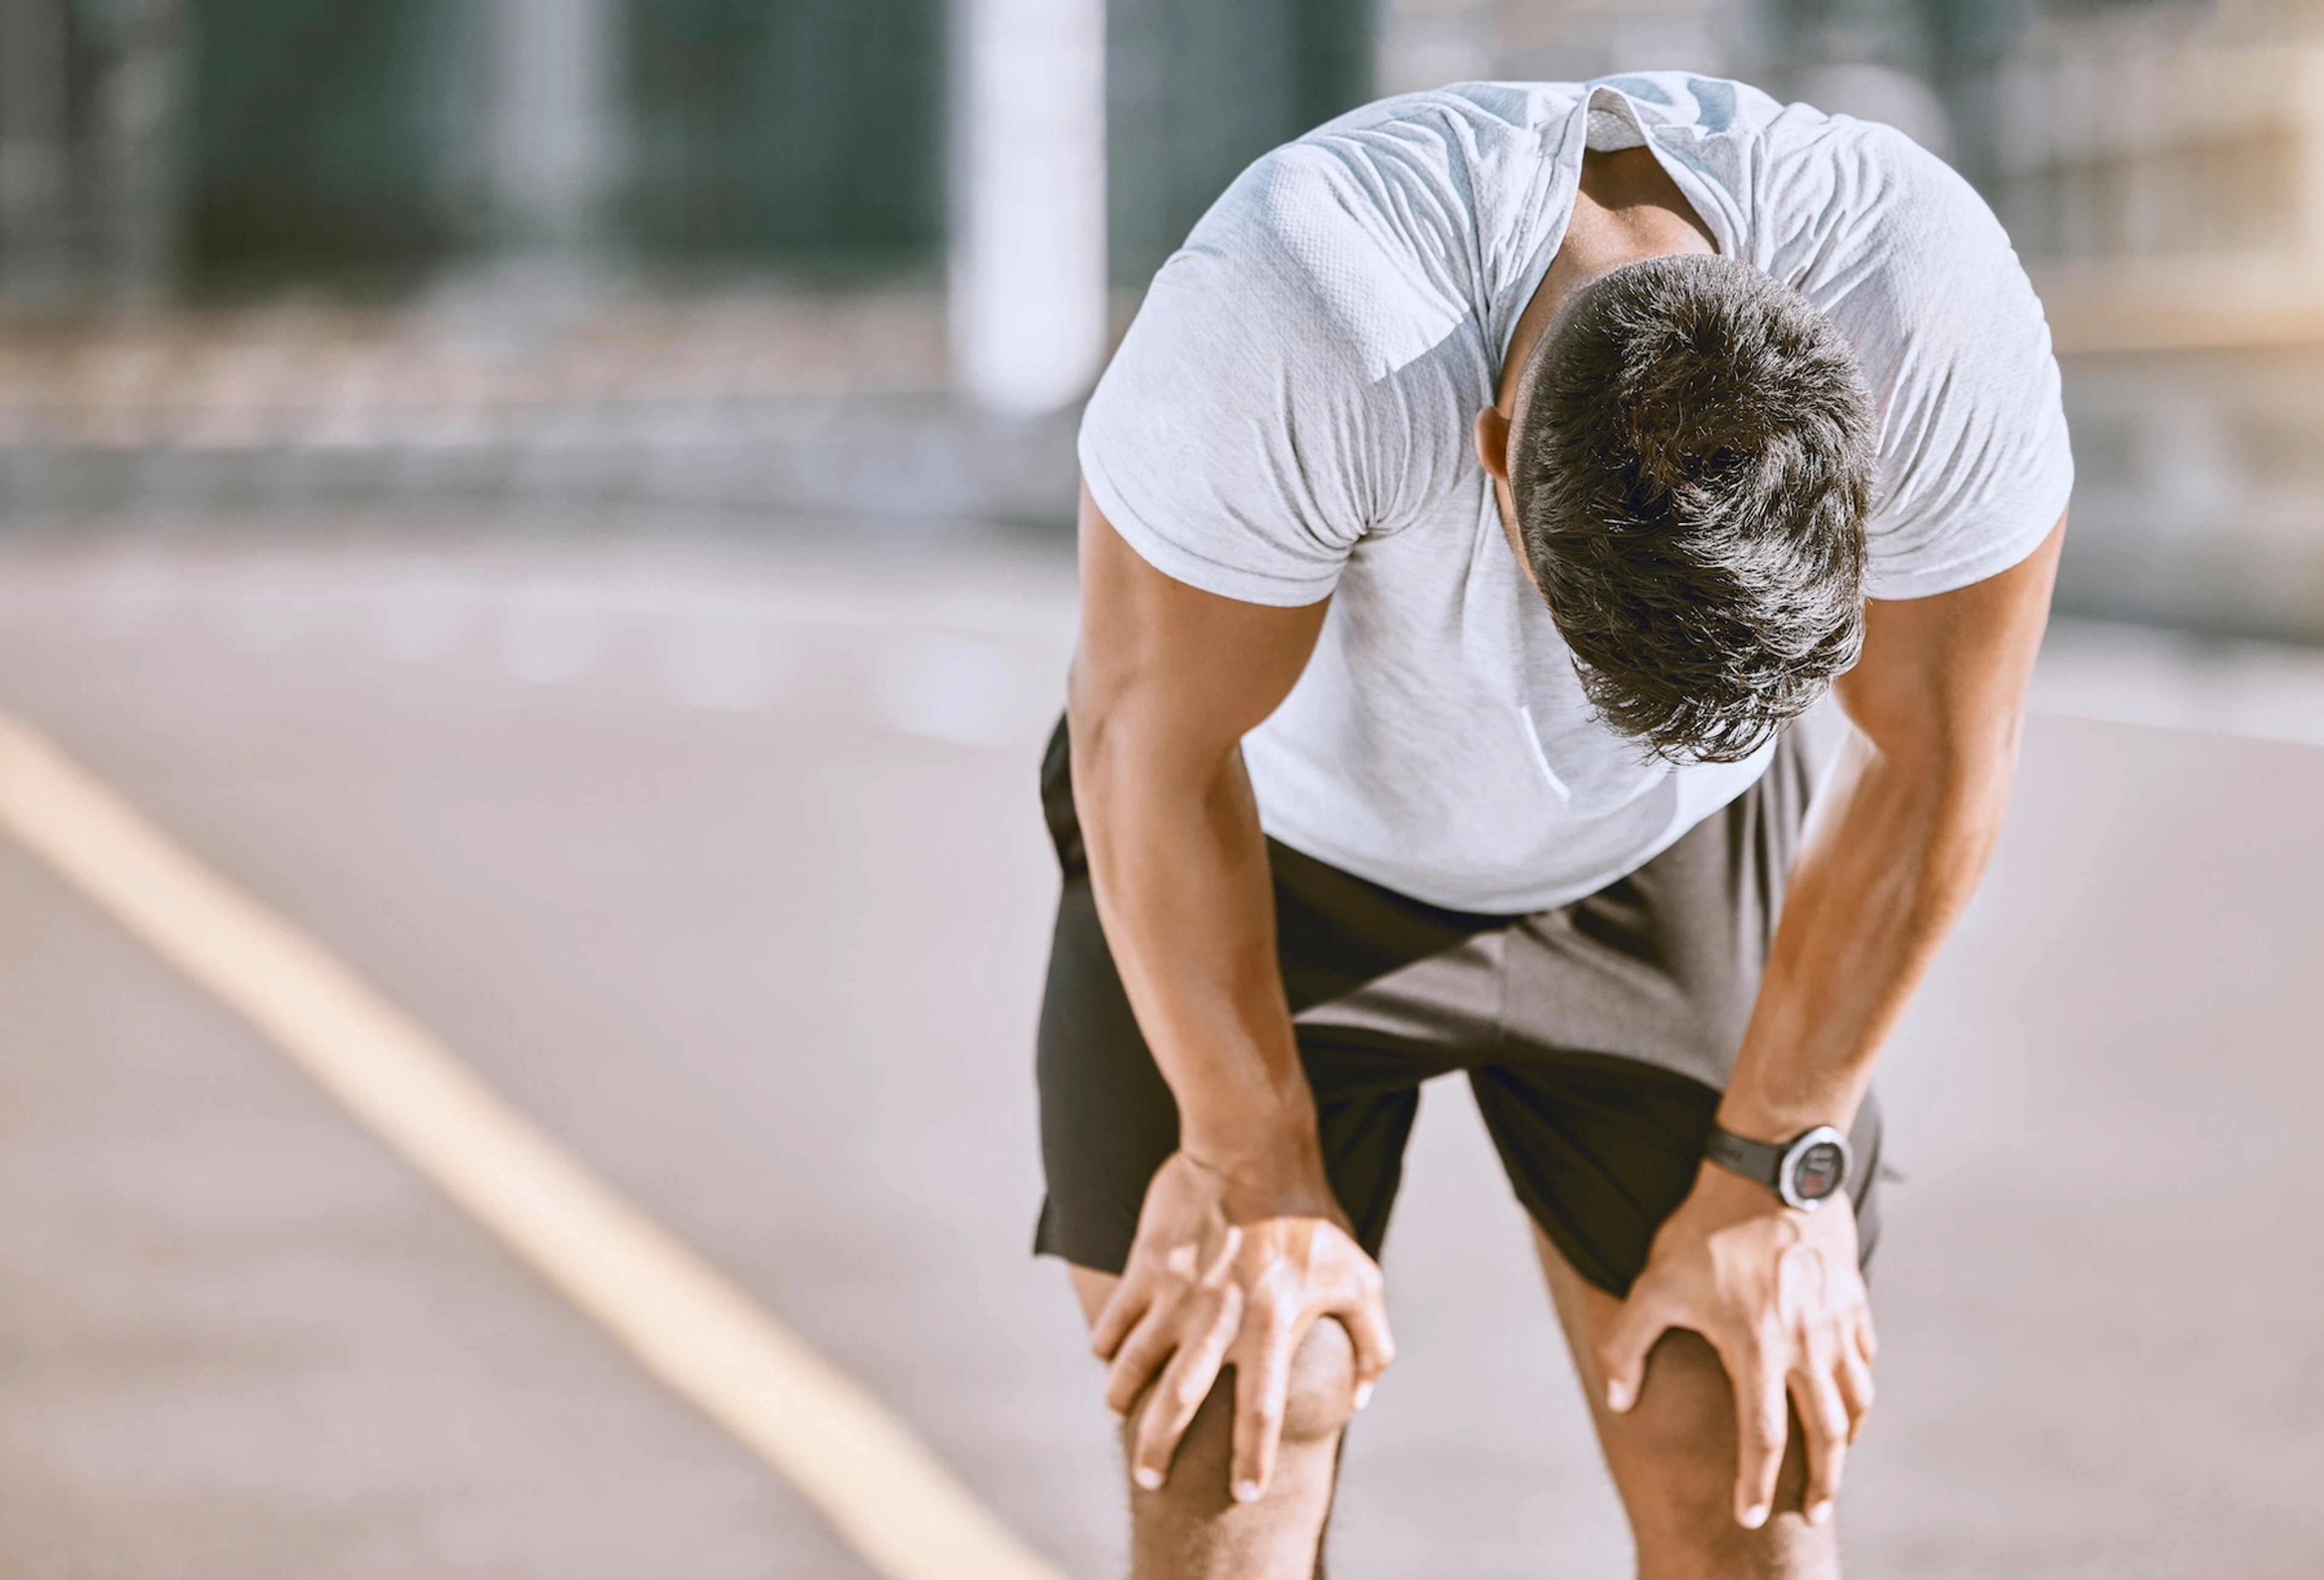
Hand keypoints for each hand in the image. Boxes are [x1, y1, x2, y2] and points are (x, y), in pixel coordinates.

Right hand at [1089, 1149, 1393, 1501]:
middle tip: (1149, 1481)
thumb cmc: (1311, 1215)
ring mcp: (1177, 1293)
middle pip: (1179, 1401)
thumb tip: (1364, 1395)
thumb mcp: (1360, 1274)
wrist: (1250, 1146)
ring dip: (1123, 1398)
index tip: (1245, 1494)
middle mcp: (1220, 1318)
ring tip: (1121, 1413)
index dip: (1252, 1456)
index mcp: (1273, 1325)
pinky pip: (1115, 1319)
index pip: (1260, 1407)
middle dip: (1158, 1447)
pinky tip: (1110, 1354)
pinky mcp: (1146, 1267)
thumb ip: (1372, 1339)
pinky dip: (1107, 1344)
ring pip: (1133, 1364)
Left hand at [1598, 1163, 1875, 1529]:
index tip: (1748, 1517)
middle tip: (1816, 1513)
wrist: (1771, 1167)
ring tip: (1835, 1460)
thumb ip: (1628, 1343)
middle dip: (1822, 1482)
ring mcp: (1835, 1322)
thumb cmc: (1706, 1227)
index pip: (1762, 1437)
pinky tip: (1849, 1394)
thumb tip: (1618, 1399)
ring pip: (1855, 1399)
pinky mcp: (1853, 1297)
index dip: (1756, 1484)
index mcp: (1758, 1348)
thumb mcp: (1654, 1282)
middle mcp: (1806, 1344)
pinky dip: (1859, 1385)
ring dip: (1846, 1438)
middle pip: (1825, 1434)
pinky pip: (1865, 1357)